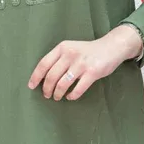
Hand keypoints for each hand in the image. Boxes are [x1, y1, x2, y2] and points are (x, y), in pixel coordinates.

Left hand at [28, 25, 142, 101]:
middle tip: (47, 95)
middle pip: (52, 76)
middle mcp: (70, 54)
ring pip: (63, 84)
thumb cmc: (88, 51)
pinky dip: (72, 95)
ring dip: (58, 93)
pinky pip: (78, 89)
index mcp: (62, 48)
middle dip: (47, 89)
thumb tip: (44, 77)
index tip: (31, 86)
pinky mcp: (92, 72)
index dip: (36, 77)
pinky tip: (70, 96)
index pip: (43, 63)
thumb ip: (59, 59)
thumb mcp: (71, 49)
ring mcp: (81, 64)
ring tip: (58, 97)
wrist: (111, 47)